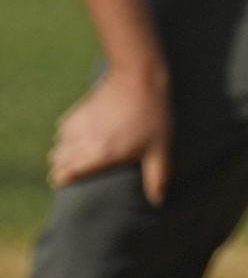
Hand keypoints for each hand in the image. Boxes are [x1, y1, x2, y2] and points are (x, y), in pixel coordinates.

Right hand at [48, 66, 170, 204]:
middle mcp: (82, 142)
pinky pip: (62, 129)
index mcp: (99, 155)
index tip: (72, 182)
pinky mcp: (77, 110)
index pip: (64, 176)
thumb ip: (157, 177)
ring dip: (64, 152)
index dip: (64, 181)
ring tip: (79, 154)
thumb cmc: (152, 114)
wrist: (139, 76)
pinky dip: (67, 135)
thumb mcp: (160, 148)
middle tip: (78, 170)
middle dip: (63, 168)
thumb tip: (158, 202)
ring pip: (57, 146)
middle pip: (57, 162)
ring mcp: (77, 125)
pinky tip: (81, 134)